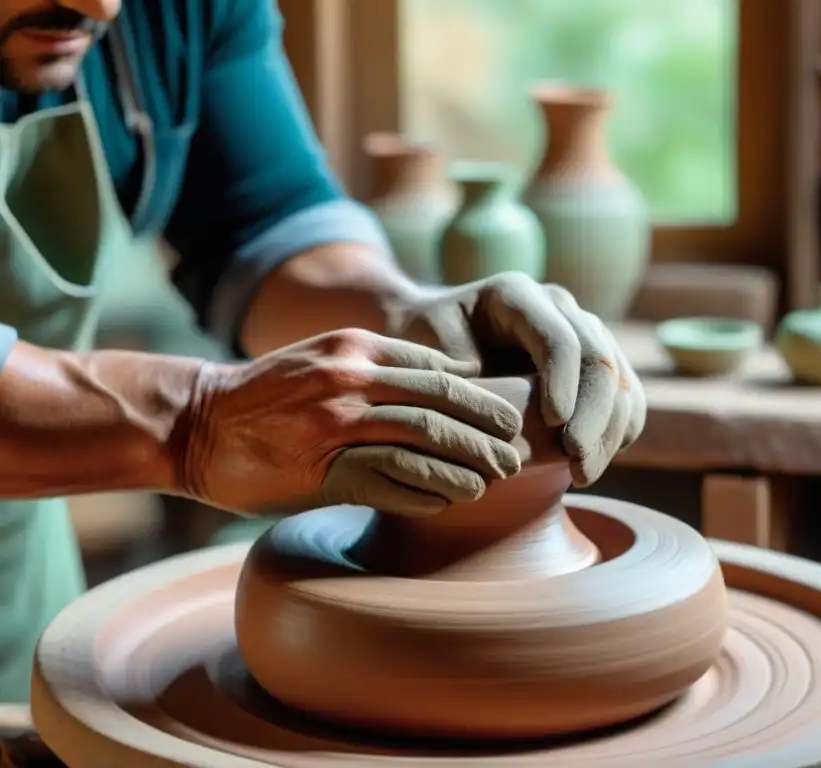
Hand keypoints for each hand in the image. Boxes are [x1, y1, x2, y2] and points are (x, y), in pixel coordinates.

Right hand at [173, 329, 522, 516]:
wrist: (195, 421)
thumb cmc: (268, 395)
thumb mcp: (324, 359)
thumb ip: (379, 367)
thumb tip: (444, 384)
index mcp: (356, 348)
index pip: (438, 369)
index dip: (479, 396)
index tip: (508, 417)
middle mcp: (350, 380)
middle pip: (439, 405)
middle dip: (485, 432)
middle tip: (516, 453)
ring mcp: (335, 425)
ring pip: (421, 443)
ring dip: (466, 466)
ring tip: (495, 481)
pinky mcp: (320, 470)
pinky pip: (388, 482)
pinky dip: (424, 493)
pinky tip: (448, 502)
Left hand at [388, 272, 645, 486]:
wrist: (430, 336)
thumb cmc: (421, 348)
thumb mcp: (426, 356)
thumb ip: (459, 379)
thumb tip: (498, 416)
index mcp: (515, 295)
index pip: (559, 338)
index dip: (564, 383)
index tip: (554, 426)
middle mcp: (557, 305)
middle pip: (599, 357)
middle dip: (594, 416)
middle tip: (577, 464)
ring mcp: (581, 329)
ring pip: (619, 377)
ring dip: (609, 430)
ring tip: (583, 474)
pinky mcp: (593, 359)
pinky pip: (625, 393)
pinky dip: (618, 429)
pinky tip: (595, 461)